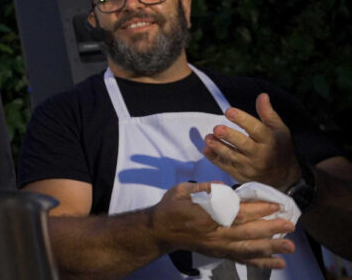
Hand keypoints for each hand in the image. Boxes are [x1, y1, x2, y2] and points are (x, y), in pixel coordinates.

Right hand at [152, 182, 295, 269]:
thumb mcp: (181, 191)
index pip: (237, 213)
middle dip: (270, 229)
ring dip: (270, 248)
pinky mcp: (220, 253)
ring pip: (248, 249)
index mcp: (206, 216)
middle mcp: (215, 234)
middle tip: (290, 225)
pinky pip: (243, 259)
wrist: (159, 231)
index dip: (258, 210)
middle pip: (247, 232)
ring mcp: (218, 246)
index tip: (275, 206)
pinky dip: (261, 262)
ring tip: (290, 247)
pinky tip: (278, 263)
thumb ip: (203, 188)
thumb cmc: (171, 207)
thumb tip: (223, 187)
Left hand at [204, 93, 300, 189]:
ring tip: (208, 137)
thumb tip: (262, 95)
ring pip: (232, 157)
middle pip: (244, 145)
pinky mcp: (240, 175)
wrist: (282, 177)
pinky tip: (207, 149)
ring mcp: (249, 166)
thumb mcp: (279, 130)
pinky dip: (215, 159)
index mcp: (270, 141)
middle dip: (230, 136)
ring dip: (219, 147)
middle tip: (217, 128)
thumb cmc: (279, 147)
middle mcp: (260, 155)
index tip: (229, 111)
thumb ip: (268, 113)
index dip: (243, 120)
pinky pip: (225, 167)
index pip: (256, 129)